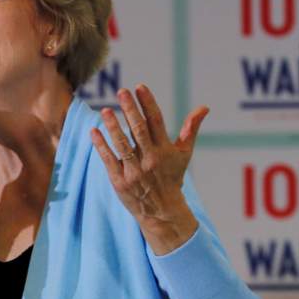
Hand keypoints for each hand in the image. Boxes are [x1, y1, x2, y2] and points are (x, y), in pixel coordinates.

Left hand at [90, 84, 208, 254]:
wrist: (163, 212)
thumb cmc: (172, 177)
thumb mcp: (183, 154)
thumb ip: (190, 129)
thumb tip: (204, 107)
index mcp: (164, 150)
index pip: (156, 121)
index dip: (148, 103)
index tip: (140, 87)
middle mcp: (150, 159)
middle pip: (139, 130)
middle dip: (130, 110)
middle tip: (121, 91)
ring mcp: (134, 171)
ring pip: (122, 145)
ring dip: (113, 127)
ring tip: (105, 110)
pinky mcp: (120, 181)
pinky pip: (109, 160)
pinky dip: (101, 146)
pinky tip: (94, 131)